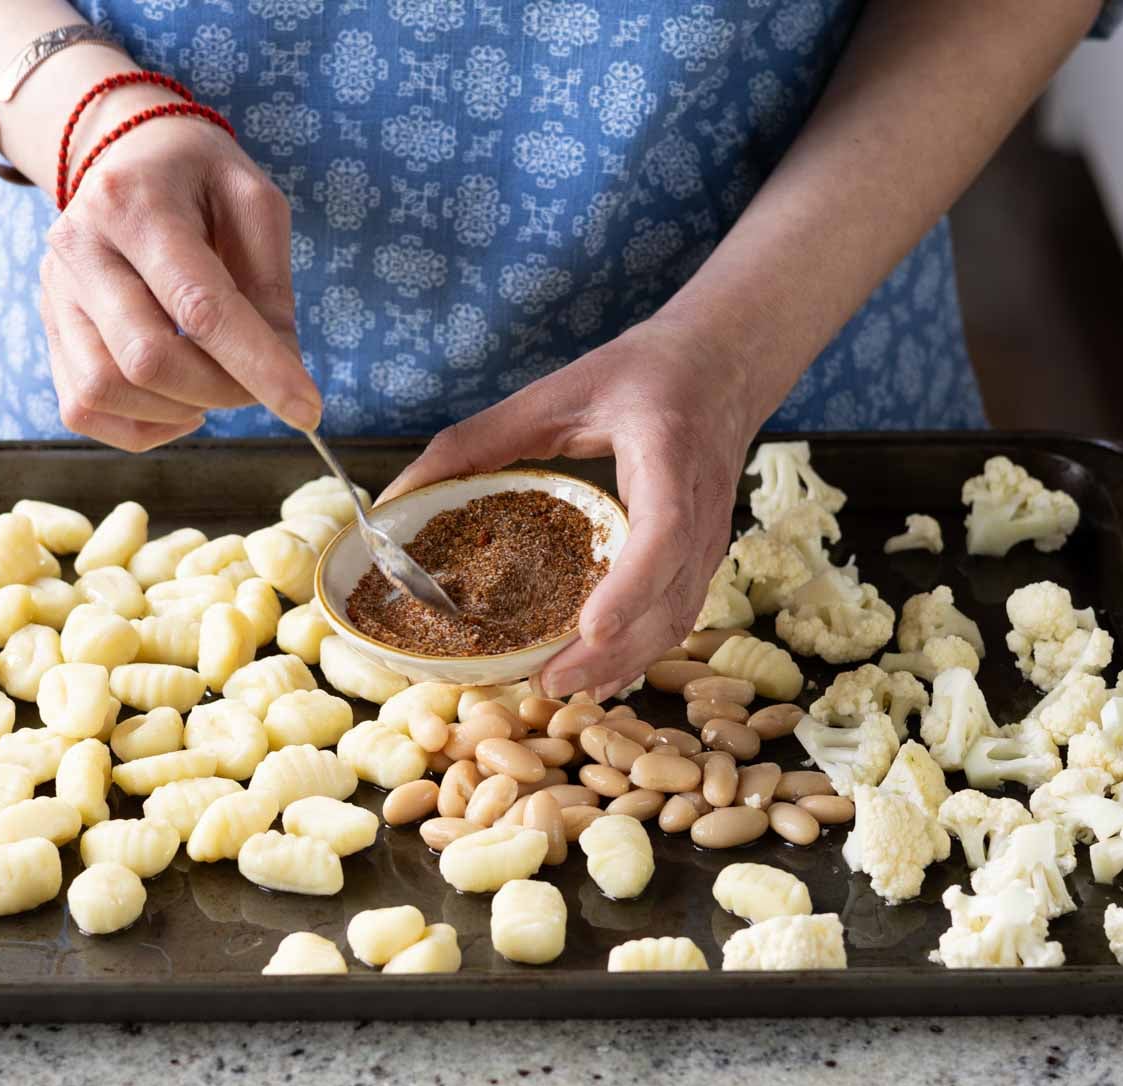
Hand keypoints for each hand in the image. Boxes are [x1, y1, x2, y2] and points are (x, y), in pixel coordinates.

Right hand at [39, 103, 320, 449]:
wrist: (123, 152)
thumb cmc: (198, 178)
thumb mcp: (254, 202)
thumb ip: (270, 283)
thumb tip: (280, 366)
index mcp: (135, 203)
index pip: (198, 306)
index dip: (257, 366)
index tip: (307, 409)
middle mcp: (80, 248)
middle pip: (146, 359)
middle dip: (220, 391)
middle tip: (260, 385)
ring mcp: (56, 292)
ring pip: (104, 391)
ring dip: (178, 410)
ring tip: (217, 385)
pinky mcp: (49, 327)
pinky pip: (81, 408)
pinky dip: (141, 426)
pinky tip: (179, 404)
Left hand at [380, 317, 766, 698]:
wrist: (724, 361)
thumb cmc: (641, 373)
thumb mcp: (555, 393)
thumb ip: (476, 441)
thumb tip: (398, 495)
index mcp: (668, 452)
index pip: (664, 530)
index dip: (630, 586)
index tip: (589, 629)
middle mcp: (701, 503)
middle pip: (671, 596)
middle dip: (615, 650)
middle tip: (547, 681)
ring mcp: (710, 536)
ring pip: (678, 617)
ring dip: (624, 661)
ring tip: (559, 686)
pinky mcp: (703, 556)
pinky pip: (677, 614)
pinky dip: (638, 650)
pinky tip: (594, 674)